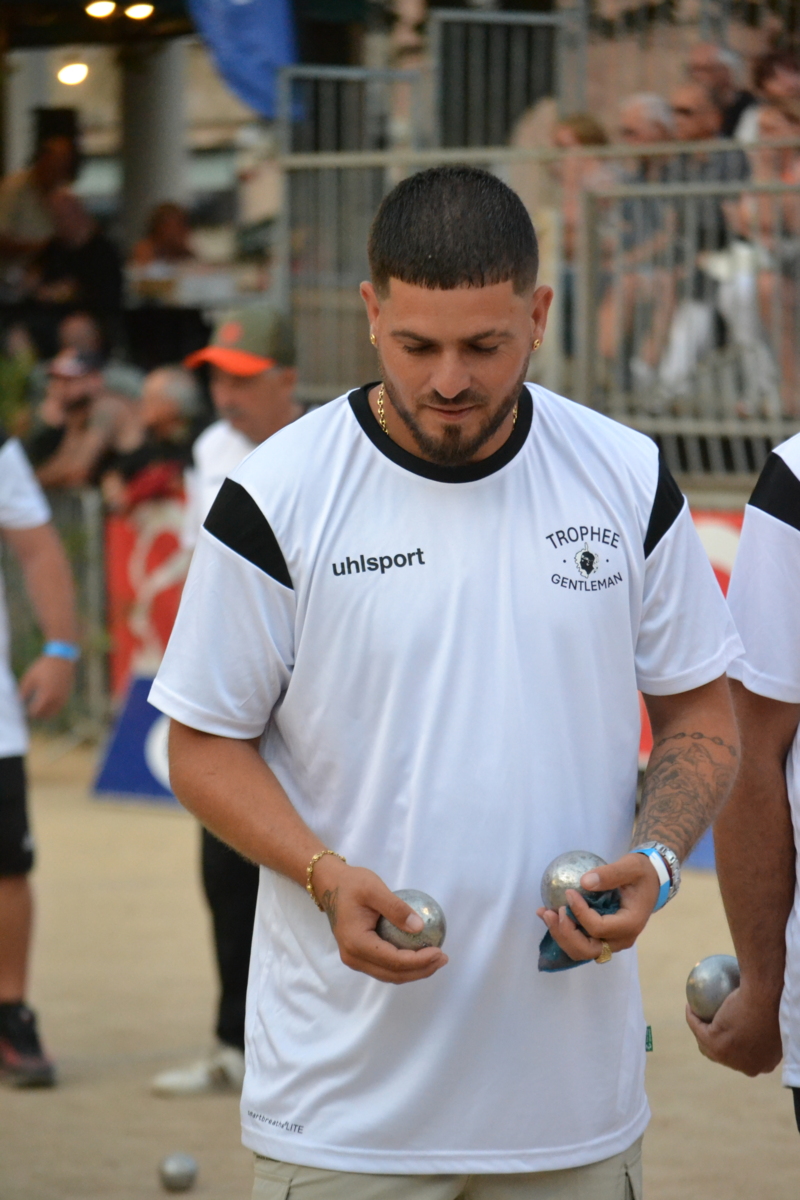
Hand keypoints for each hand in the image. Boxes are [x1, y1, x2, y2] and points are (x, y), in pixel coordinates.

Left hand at [19, 655, 74, 718]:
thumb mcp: (30, 678)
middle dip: (38, 714)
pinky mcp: (67, 694)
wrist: (61, 658)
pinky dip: (53, 707)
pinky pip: (59, 706)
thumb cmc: (43, 667)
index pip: (36, 712)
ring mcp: (63, 697)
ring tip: (38, 707)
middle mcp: (56, 699)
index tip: (25, 709)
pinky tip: (47, 702)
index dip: (29, 712)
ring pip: (54, 712)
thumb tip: (19, 701)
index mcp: (46, 696)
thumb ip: (23, 691)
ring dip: (46, 712)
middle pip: (46, 715)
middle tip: (31, 710)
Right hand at [312, 856, 448, 984]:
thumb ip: (396, 908)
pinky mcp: (359, 954)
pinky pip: (384, 966)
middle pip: (393, 974)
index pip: (393, 960)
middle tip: (443, 957)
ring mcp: (354, 959)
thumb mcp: (374, 889)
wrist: (329, 884)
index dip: (419, 960)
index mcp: (356, 943)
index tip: (439, 951)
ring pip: (389, 974)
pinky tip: (419, 954)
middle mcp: (353, 957)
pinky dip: (404, 965)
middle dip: (421, 970)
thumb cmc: (351, 883)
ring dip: (414, 970)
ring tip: (436, 958)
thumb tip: (419, 928)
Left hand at [536, 852, 660, 962]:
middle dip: (565, 933)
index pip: (599, 928)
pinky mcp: (601, 938)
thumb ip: (611, 874)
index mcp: (630, 924)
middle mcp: (621, 939)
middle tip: (551, 912)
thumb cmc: (641, 874)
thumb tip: (584, 882)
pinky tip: (549, 914)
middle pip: (587, 949)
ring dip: (560, 935)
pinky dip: (563, 932)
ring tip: (545, 913)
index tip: (569, 893)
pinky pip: (580, 942)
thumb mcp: (631, 867)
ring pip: (581, 950)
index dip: (580, 913)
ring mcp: (611, 942)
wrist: (649, 882)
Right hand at [686, 980, 782, 1075]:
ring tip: (698, 1017)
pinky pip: (698, 1027)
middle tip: (713, 1022)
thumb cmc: (774, 1000)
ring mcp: (729, 1058)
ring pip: (706, 1045)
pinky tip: (690, 1006)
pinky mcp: (714, 1042)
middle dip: (715, 1044)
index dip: (734, 1044)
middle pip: (723, 1056)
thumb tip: (762, 1015)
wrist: (767, 995)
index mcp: (764, 1065)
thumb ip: (769, 1024)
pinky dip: (692, 1016)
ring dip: (699, 1031)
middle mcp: (747, 1067)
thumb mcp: (777, 1015)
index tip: (729, 1026)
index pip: (743, 1058)